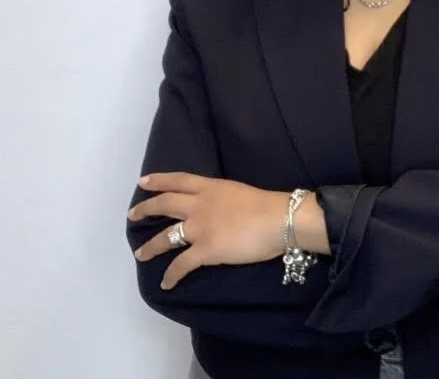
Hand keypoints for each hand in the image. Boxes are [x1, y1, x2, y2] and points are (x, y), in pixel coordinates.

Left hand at [127, 173, 286, 289]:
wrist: (278, 219)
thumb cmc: (266, 204)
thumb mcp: (238, 191)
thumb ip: (222, 198)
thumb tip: (217, 208)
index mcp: (210, 188)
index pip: (179, 180)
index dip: (159, 180)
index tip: (143, 182)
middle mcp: (199, 205)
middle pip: (165, 204)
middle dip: (146, 210)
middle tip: (133, 215)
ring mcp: (199, 228)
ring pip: (166, 237)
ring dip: (150, 247)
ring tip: (140, 253)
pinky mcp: (205, 250)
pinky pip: (181, 265)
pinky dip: (171, 275)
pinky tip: (166, 283)